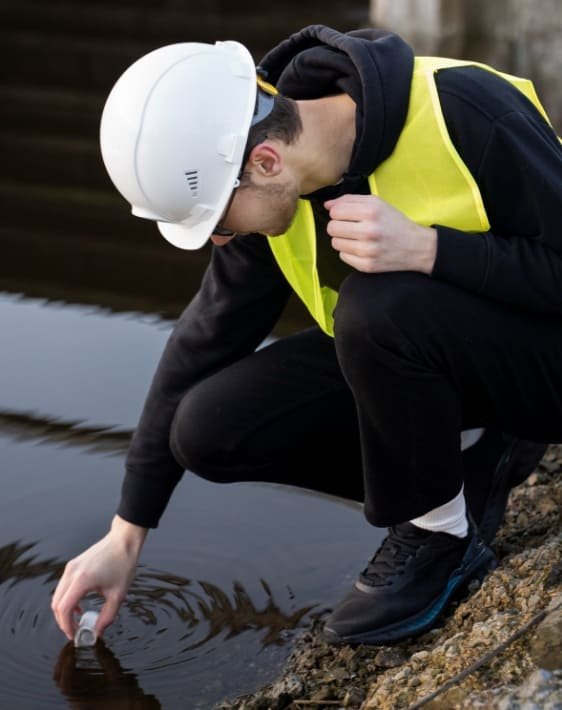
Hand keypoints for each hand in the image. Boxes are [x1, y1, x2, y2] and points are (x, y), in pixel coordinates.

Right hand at [51, 515, 147, 640]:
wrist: (123, 540)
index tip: (75, 636)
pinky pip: (63, 587)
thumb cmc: (123, 564)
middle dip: (63, 621)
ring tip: (77, 621)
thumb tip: (97, 633)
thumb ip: (107, 616)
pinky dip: (66, 599)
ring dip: (64, 611)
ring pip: (58, 595)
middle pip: (56, 604)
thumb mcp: (118, 594)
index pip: (65, 609)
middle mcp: (72, 573)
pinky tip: (79, 605)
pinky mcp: (73, 564)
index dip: (67, 626)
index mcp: (82, 580)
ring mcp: (70, 567)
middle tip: (75, 632)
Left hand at [324, 194, 436, 273]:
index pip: (335, 212)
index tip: (347, 216)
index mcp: (371, 212)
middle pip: (332, 228)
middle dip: (338, 226)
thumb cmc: (394, 222)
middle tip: (350, 227)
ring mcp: (367, 251)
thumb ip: (350, 200)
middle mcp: (369, 231)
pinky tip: (362, 248)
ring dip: (343, 240)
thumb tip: (327, 205)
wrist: (416, 247)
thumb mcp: (377, 203)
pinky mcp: (367, 266)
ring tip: (357, 238)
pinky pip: (343, 256)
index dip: (338, 213)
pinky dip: (349, 252)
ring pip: (335, 243)